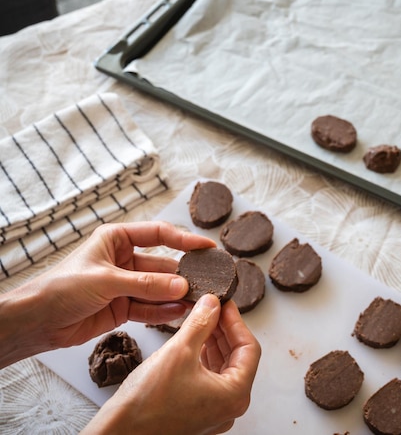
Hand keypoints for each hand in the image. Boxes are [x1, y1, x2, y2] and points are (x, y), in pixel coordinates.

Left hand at [0, 221, 214, 365]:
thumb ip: (146, 284)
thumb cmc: (62, 287)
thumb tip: (181, 285)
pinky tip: (181, 312)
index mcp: (118, 239)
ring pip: (160, 288)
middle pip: (163, 265)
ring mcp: (126, 284)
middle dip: (183, 274)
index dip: (185, 239)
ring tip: (199, 300)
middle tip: (208, 280)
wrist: (38, 321)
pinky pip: (151, 308)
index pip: (159, 234)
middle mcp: (125, 260)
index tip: (207, 246)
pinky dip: (165, 311)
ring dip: (177, 294)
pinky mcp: (124, 307)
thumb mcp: (107, 280)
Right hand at [83, 294, 261, 434]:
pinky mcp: (197, 414)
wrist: (118, 434)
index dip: (236, 322)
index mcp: (235, 395)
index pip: (250, 349)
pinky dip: (203, 359)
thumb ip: (201, 322)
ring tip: (201, 321)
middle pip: (238, 358)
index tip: (224, 305)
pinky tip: (192, 344)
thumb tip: (213, 303)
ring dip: (214, 343)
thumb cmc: (147, 403)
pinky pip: (209, 381)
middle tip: (212, 308)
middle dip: (224, 331)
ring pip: (222, 369)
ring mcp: (213, 413)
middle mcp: (229, 408)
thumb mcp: (179, 351)